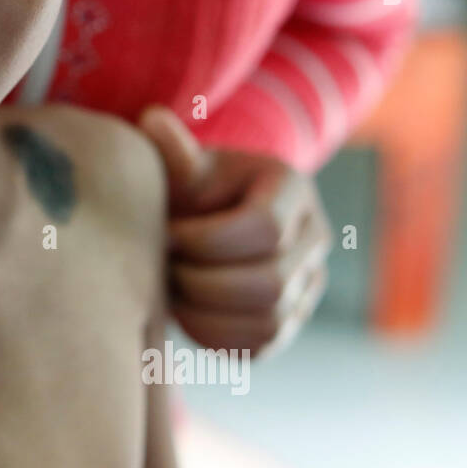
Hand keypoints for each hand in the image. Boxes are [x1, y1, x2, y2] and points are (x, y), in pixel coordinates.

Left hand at [137, 105, 331, 354]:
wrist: (197, 222)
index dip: (206, 239)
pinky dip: (214, 336)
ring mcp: (308, 282)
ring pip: (268, 321)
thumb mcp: (181, 167)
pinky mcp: (290, 321)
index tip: (167, 233)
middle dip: (203, 281)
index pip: (265, 228)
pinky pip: (260, 346)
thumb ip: (173, 153)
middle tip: (164, 268)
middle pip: (271, 282)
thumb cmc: (185, 190)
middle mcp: (314, 237)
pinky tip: (183, 310)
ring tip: (170, 288)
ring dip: (205, 312)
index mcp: (292, 189)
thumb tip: (152, 121)